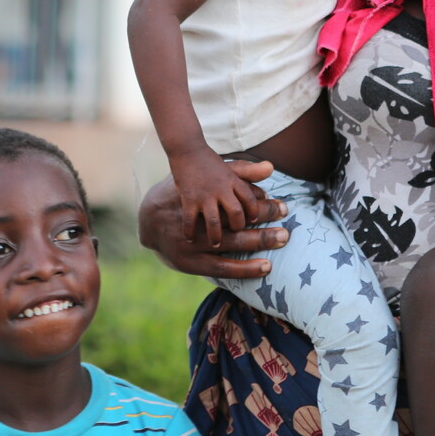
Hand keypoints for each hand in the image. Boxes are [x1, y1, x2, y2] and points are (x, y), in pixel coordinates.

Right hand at [138, 159, 288, 278]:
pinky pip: (220, 264)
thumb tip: (271, 167)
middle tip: (285, 232)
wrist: (149, 217)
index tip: (283, 208)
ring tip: (277, 247)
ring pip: (230, 242)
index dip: (263, 205)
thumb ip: (242, 170)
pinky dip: (242, 267)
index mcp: (207, 193)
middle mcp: (200, 215)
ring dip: (255, 245)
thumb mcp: (209, 176)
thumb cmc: (185, 193)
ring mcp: (194, 236)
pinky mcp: (189, 257)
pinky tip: (262, 268)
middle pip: (237, 221)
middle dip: (263, 226)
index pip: (240, 198)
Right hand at [170, 149, 264, 244]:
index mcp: (232, 181)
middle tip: (237, 234)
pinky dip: (190, 231)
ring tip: (216, 243)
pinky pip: (190, 220)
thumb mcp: (230, 165)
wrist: (185, 149)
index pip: (250, 198)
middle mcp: (220, 189)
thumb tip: (271, 168)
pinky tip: (190, 238)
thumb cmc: (208, 161)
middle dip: (238, 226)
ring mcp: (204, 195)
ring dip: (216, 235)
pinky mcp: (188, 199)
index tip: (254, 221)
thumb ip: (250, 170)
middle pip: (236, 212)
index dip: (254, 212)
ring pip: (215, 221)